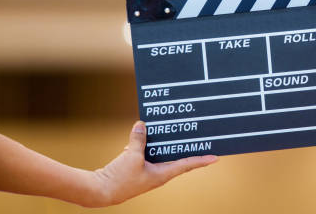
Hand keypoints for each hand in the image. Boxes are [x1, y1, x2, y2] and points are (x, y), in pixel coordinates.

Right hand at [90, 121, 217, 206]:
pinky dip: (149, 145)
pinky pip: (148, 154)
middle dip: (188, 149)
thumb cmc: (119, 179)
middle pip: (178, 159)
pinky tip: (144, 134)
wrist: (100, 191)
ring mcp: (148, 172)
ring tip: (176, 130)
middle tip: (200, 138)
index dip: (201, 160)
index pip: (187, 165)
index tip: (215, 157)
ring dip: (167, 144)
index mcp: (162, 174)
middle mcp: (158, 174)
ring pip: (162, 155)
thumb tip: (142, 125)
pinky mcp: (138, 169)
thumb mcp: (131, 156)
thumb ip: (139, 140)